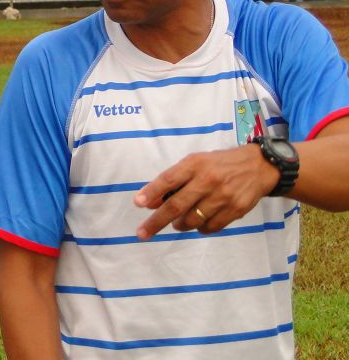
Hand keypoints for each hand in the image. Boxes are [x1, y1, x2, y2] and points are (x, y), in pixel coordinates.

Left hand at [133, 144, 279, 239]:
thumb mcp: (195, 163)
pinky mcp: (235, 210)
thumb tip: (150, 202)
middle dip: (156, 221)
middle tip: (142, 233)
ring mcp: (222, 196)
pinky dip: (199, 229)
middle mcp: (207, 180)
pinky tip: (198, 223)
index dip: (151, 192)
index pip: (168, 180)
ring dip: (179, 225)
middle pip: (176, 205)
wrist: (258, 166)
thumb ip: (174, 180)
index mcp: (194, 164)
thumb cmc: (218, 164)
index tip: (138, 204)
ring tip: (177, 222)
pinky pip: (210, 227)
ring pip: (192, 220)